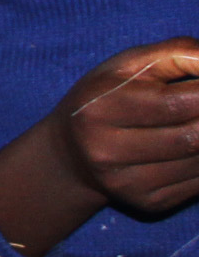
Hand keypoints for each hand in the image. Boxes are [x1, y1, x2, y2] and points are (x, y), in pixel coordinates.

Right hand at [44, 39, 198, 218]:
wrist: (71, 155)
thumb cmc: (106, 97)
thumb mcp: (128, 65)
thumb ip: (176, 53)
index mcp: (100, 109)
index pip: (177, 103)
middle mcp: (108, 152)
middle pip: (193, 136)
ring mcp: (128, 183)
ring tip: (197, 122)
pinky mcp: (148, 203)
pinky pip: (198, 183)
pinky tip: (195, 147)